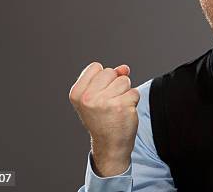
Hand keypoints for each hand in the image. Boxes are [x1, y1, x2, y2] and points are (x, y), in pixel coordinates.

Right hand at [69, 62, 139, 176]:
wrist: (110, 145)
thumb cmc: (103, 119)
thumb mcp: (97, 97)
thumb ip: (108, 78)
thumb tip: (124, 68)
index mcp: (77, 93)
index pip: (95, 67)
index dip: (103, 78)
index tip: (100, 94)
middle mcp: (88, 97)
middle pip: (110, 71)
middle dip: (115, 84)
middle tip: (109, 102)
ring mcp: (104, 102)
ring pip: (124, 80)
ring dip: (125, 92)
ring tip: (117, 107)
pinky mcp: (121, 106)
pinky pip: (134, 92)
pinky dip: (133, 101)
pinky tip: (124, 112)